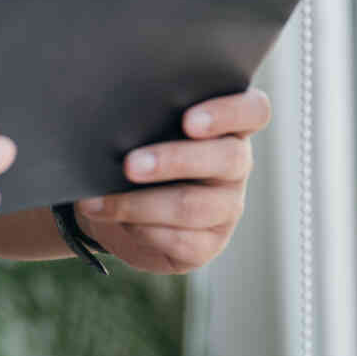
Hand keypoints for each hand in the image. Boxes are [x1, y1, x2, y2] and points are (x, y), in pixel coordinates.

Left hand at [72, 89, 270, 274]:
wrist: (120, 205)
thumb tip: (113, 118)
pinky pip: (180, 240)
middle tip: (130, 165)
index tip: (189, 121)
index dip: (229, 113)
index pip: (254, 111)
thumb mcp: (144, 127)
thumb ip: (147, 115)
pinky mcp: (208, 244)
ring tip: (102, 201)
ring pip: (194, 205)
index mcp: (228, 125)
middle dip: (173, 161)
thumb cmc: (136, 150)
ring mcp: (226, 207)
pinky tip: (115, 221)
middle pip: (226, 159)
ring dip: (142, 203)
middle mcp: (235, 165)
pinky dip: (141, 229)